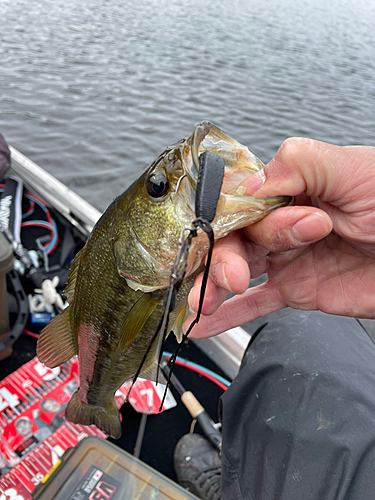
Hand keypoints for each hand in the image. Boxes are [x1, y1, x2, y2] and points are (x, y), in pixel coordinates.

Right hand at [185, 138, 374, 337]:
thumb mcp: (354, 169)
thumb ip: (299, 164)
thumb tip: (250, 182)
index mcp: (291, 187)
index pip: (239, 201)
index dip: (227, 219)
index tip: (225, 232)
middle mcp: (283, 222)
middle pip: (233, 239)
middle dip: (225, 258)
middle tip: (238, 274)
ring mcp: (288, 258)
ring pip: (237, 271)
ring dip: (212, 287)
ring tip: (202, 303)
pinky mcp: (298, 289)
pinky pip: (258, 302)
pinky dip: (232, 314)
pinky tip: (207, 321)